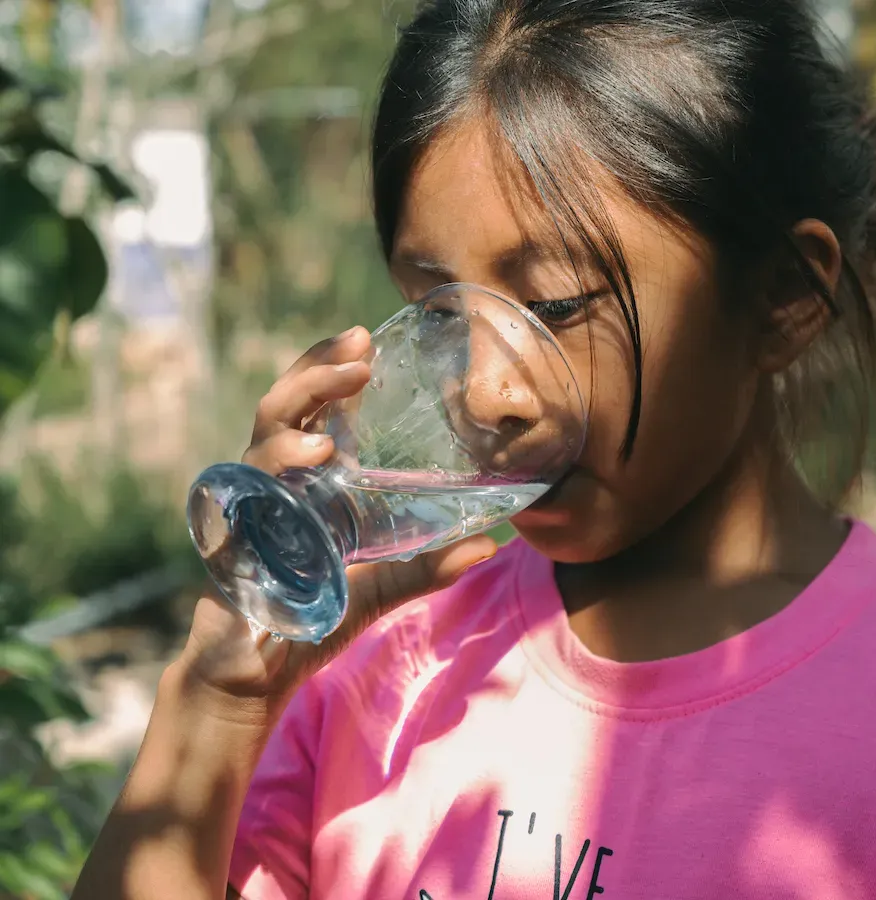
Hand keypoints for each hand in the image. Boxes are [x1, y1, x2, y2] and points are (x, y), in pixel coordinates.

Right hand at [172, 327, 496, 720]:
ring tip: (327, 432)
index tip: (366, 341)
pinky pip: (243, 503)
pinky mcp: (230, 546)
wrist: (252, 677)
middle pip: (283, 410)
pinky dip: (271, 480)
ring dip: (292, 426)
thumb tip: (490, 543)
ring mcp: (246, 511)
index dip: (330, 370)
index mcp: (303, 481)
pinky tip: (303, 465)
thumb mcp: (380, 586)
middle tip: (356, 351)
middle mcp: (270, 484)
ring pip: (258, 446)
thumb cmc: (311, 617)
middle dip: (314, 375)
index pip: (312, 409)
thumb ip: (428, 564)